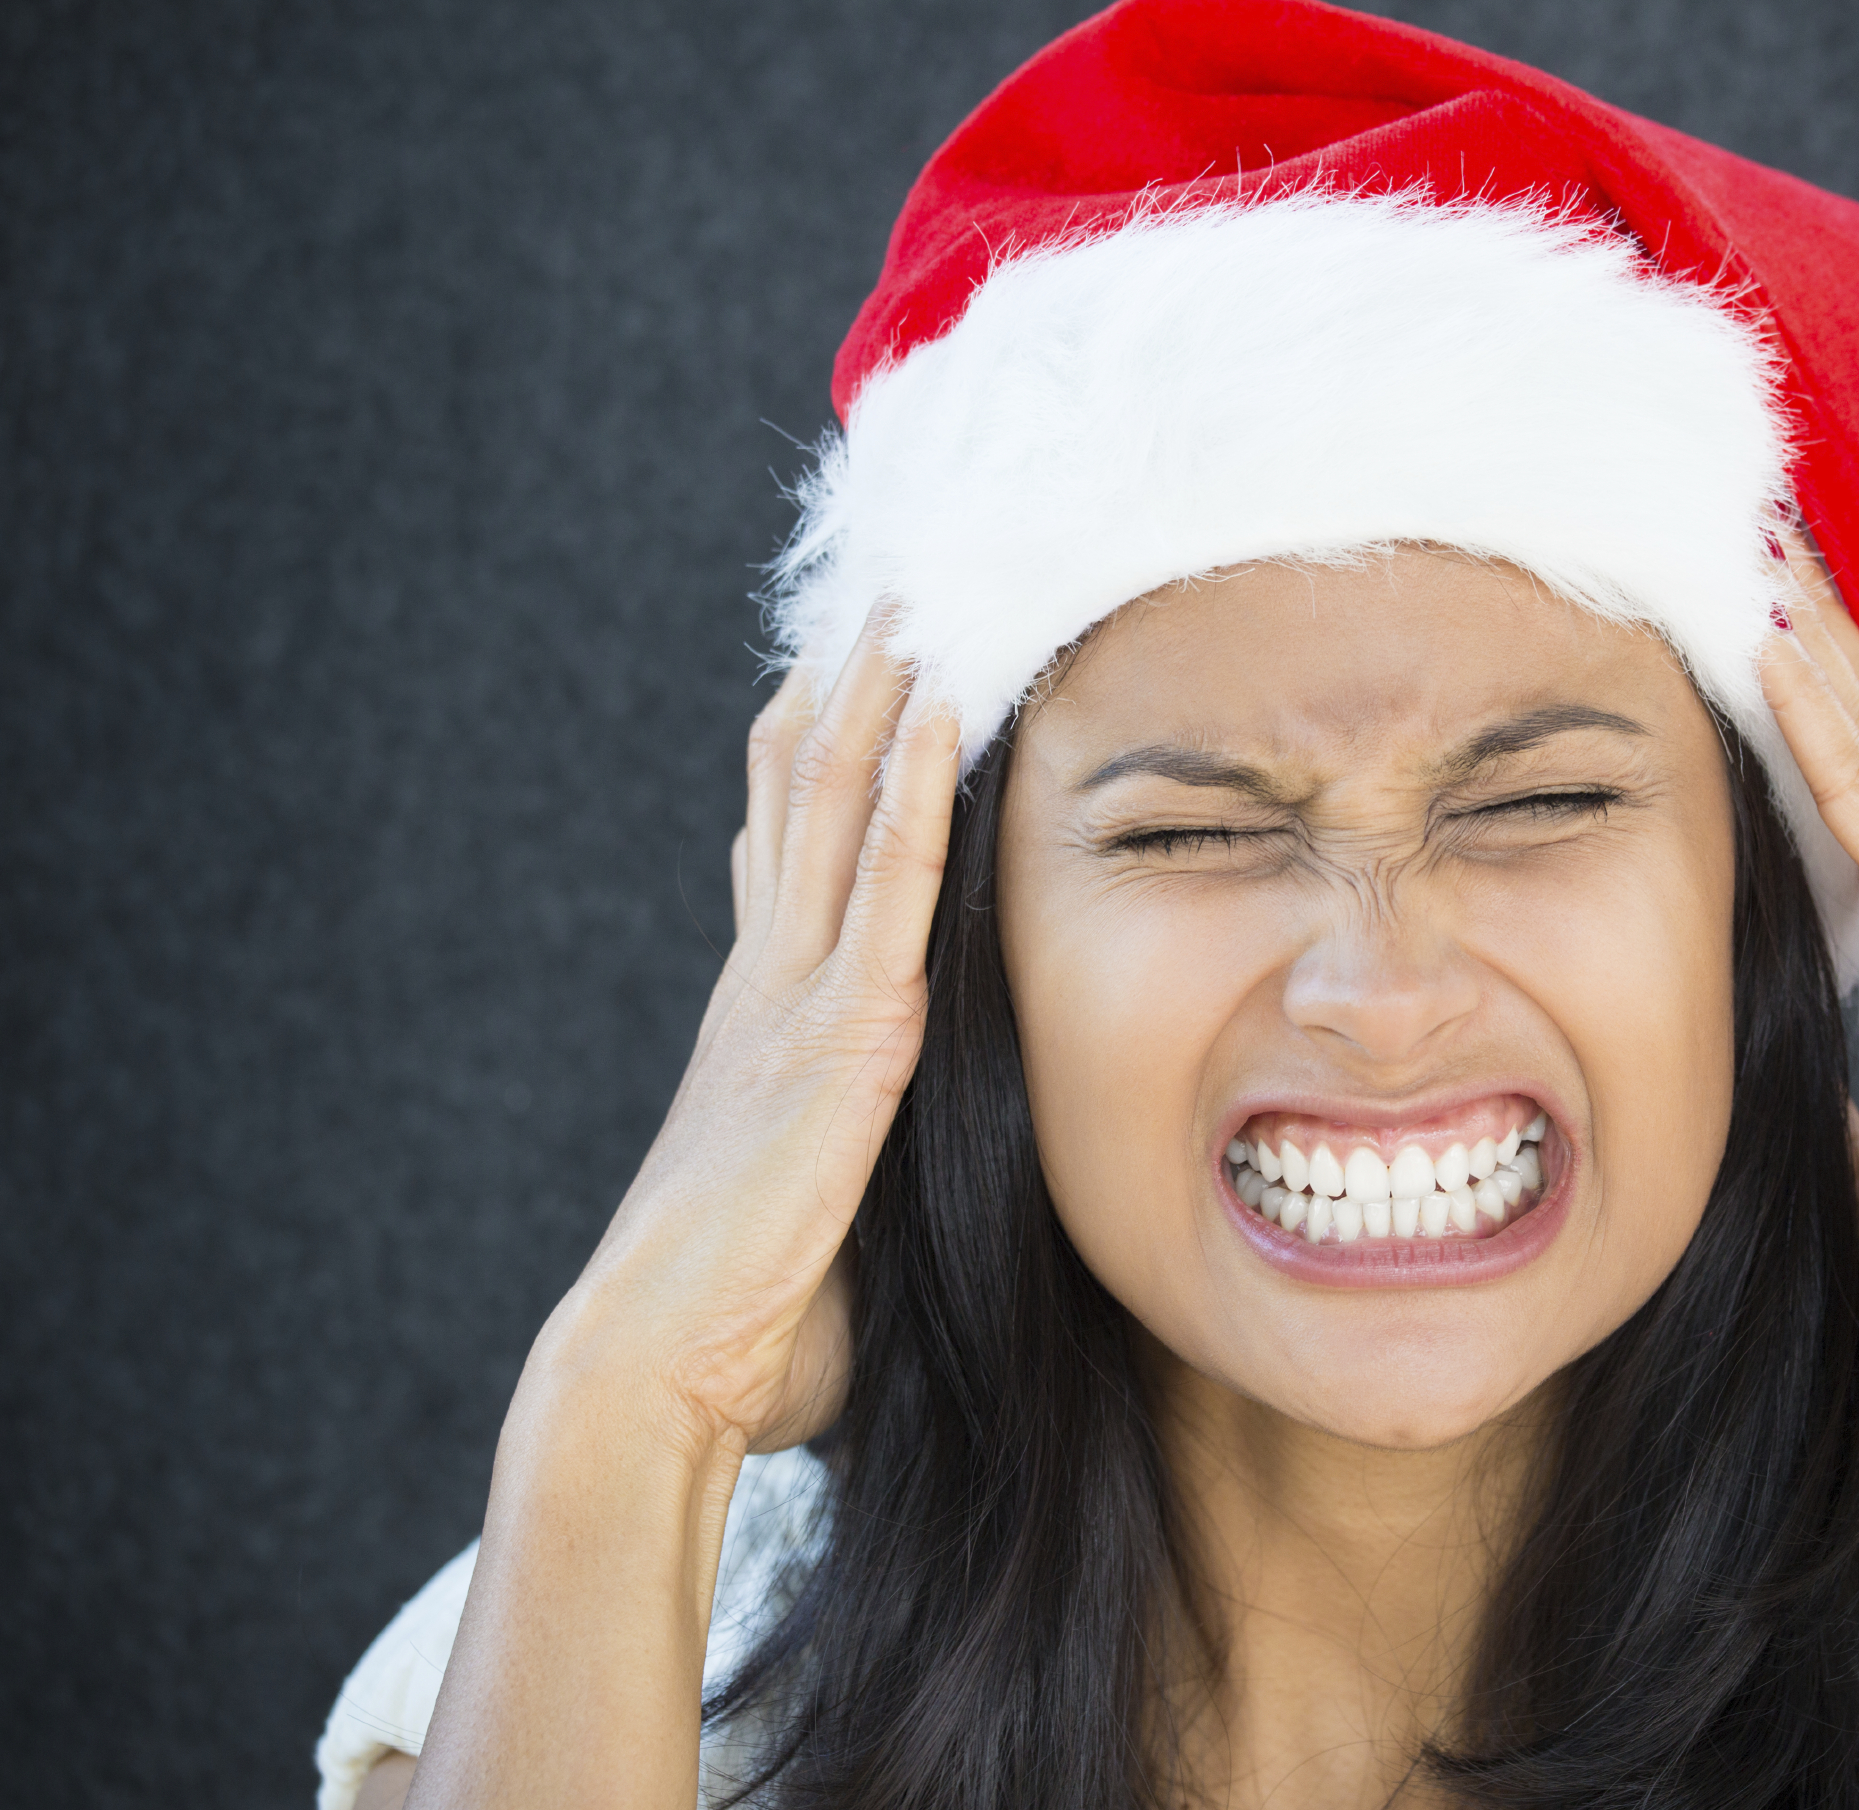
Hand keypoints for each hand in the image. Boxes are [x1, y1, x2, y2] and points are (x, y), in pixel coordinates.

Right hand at [543, 621, 957, 1456]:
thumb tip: (888, 1194)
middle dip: (842, 685)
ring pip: (839, 804)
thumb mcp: (804, 1210)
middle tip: (879, 589)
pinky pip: (889, 881)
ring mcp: (799, 994)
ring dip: (879, 695)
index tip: (837, 670)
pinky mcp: (843, 1032)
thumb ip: (848, 1165)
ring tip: (914, 599)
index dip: (807, 752)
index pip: (782, 850)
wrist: (653, 1358)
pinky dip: (917, 787)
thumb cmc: (731, 1320)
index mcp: (758, 1017)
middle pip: (803, 793)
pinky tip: (945, 710)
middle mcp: (770, 980)